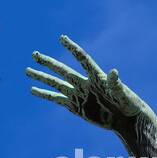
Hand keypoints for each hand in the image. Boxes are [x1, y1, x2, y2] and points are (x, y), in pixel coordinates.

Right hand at [27, 35, 147, 130]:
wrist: (126, 119)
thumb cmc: (129, 104)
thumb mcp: (123, 94)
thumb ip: (116, 84)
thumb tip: (114, 72)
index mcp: (96, 77)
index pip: (82, 59)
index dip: (72, 49)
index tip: (62, 38)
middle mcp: (84, 83)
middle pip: (62, 70)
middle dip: (48, 63)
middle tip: (34, 54)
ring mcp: (79, 95)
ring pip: (56, 84)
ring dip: (42, 78)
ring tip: (27, 70)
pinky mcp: (76, 107)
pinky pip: (57, 99)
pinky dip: (45, 95)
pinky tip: (33, 90)